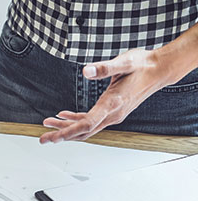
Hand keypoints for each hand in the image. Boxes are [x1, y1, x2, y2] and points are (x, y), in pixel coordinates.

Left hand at [40, 48, 170, 142]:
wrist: (160, 69)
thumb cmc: (142, 64)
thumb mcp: (124, 61)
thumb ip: (105, 67)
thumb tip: (86, 70)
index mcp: (113, 104)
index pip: (86, 124)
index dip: (67, 132)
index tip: (52, 138)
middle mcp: (113, 114)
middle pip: (83, 131)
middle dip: (61, 135)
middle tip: (42, 139)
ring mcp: (113, 115)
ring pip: (85, 127)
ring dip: (66, 127)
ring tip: (47, 123)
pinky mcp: (112, 111)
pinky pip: (91, 121)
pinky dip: (76, 120)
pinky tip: (63, 114)